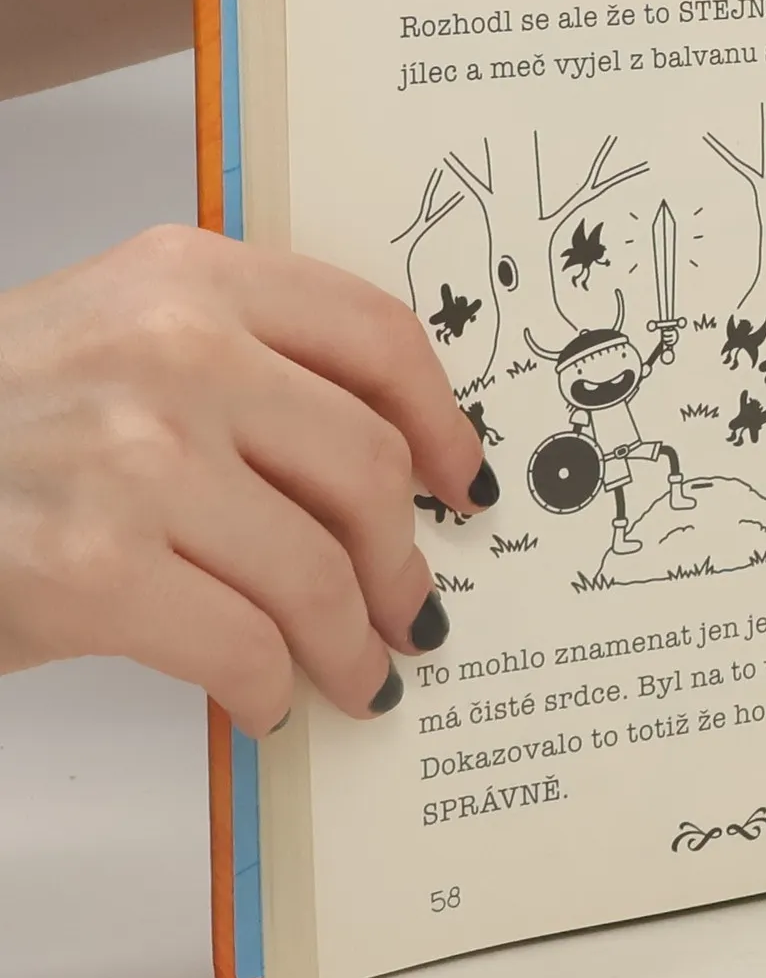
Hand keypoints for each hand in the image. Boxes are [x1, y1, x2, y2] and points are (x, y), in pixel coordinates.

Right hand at [0, 227, 488, 735]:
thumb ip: (240, 360)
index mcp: (189, 276)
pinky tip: (267, 701)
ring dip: (355, 641)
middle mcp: (174, 350)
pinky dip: (273, 689)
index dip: (442, 421)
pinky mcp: (91, 568)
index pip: (376, 334)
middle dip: (403, 557)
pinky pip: (245, 645)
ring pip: (318, 571)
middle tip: (415, 603)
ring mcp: (135, 459)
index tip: (461, 480)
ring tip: (361, 671)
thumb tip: (379, 465)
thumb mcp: (110, 333)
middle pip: (364, 467)